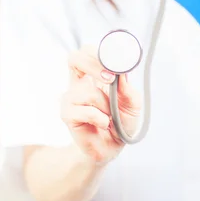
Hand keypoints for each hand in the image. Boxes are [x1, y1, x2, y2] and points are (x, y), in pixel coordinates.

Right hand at [60, 45, 141, 163]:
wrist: (110, 149)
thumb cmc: (120, 123)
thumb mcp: (133, 105)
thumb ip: (128, 89)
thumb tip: (121, 73)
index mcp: (94, 75)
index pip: (88, 52)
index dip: (98, 51)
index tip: (114, 61)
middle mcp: (79, 83)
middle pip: (74, 59)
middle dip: (92, 65)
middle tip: (109, 79)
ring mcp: (71, 98)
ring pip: (86, 92)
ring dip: (105, 105)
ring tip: (110, 116)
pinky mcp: (67, 114)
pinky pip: (84, 111)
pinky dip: (99, 118)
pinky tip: (103, 124)